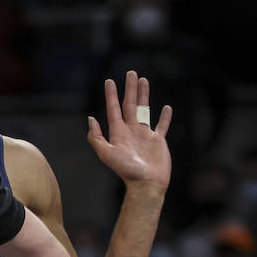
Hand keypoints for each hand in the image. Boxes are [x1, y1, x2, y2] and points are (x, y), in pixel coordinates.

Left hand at [87, 71, 171, 191]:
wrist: (146, 183)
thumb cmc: (126, 170)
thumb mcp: (106, 153)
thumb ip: (97, 137)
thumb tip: (90, 118)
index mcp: (118, 132)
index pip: (114, 109)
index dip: (111, 95)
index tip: (109, 81)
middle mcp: (131, 131)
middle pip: (130, 105)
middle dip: (130, 89)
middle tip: (131, 73)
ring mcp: (145, 135)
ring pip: (145, 110)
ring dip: (145, 95)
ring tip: (144, 81)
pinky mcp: (158, 141)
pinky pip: (162, 125)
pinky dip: (165, 117)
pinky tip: (166, 107)